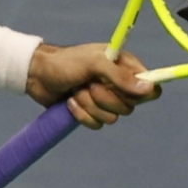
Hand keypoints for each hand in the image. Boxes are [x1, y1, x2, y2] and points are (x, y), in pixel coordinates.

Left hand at [26, 43, 159, 128]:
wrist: (37, 75)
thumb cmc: (65, 62)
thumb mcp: (94, 63)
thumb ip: (120, 76)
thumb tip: (148, 89)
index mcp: (125, 67)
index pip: (150, 87)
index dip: (141, 94)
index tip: (123, 90)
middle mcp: (118, 85)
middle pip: (130, 107)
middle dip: (105, 98)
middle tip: (89, 85)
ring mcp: (104, 100)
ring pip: (112, 118)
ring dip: (90, 105)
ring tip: (76, 90)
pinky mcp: (91, 112)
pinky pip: (96, 124)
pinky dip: (80, 114)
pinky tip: (70, 101)